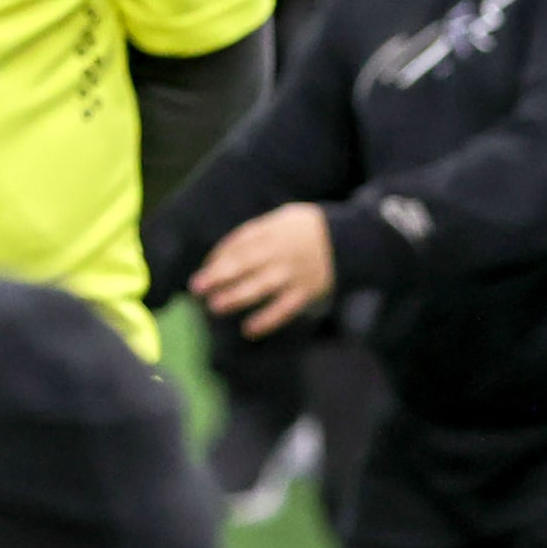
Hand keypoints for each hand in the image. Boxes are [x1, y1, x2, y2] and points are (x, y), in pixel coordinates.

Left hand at [189, 202, 334, 337]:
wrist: (350, 239)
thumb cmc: (307, 228)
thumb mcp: (281, 218)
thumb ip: (255, 233)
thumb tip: (224, 252)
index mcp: (271, 230)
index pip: (238, 243)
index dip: (219, 256)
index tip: (204, 268)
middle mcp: (280, 252)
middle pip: (244, 263)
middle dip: (218, 275)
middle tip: (196, 287)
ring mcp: (293, 273)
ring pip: (261, 286)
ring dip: (236, 297)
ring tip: (214, 306)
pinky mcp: (307, 291)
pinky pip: (285, 307)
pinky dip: (268, 319)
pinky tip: (250, 329)